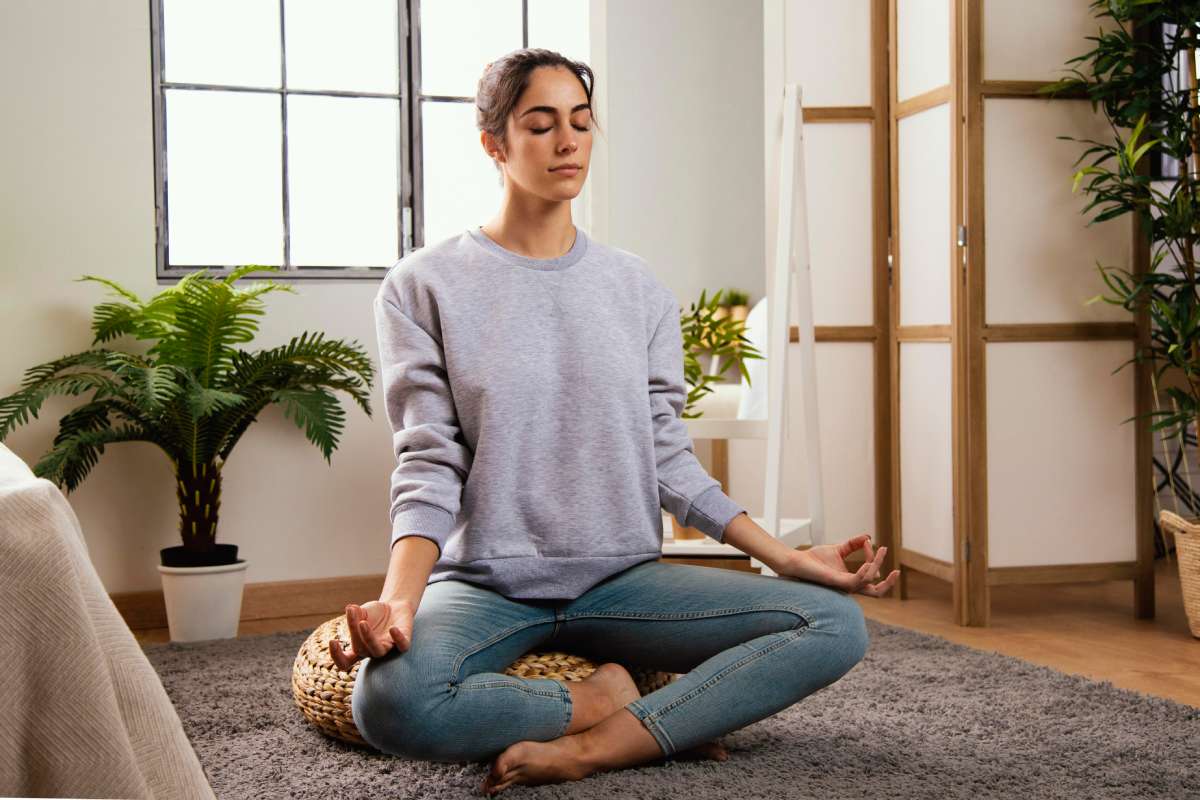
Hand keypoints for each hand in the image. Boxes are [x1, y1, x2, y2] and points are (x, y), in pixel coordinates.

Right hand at [329, 599, 414, 671]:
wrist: (396, 606)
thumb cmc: (375, 613)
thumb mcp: (362, 611)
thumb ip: (355, 613)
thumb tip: (350, 608)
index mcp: (359, 648)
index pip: (345, 662)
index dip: (337, 656)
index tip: (333, 641)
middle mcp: (372, 651)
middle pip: (360, 649)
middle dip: (354, 632)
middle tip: (353, 614)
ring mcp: (388, 648)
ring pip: (378, 652)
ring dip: (369, 638)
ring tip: (363, 622)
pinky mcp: (404, 642)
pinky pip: (403, 646)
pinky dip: (398, 639)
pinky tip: (392, 628)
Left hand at [776, 534, 899, 596]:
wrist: (797, 561)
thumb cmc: (815, 559)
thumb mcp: (838, 549)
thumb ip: (853, 545)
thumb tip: (868, 536)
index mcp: (851, 581)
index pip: (873, 577)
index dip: (875, 559)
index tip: (869, 541)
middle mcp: (850, 586)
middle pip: (877, 592)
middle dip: (889, 583)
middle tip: (897, 571)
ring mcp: (844, 586)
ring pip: (870, 582)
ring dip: (877, 565)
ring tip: (878, 551)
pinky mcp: (837, 582)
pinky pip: (857, 581)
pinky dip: (865, 572)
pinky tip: (868, 562)